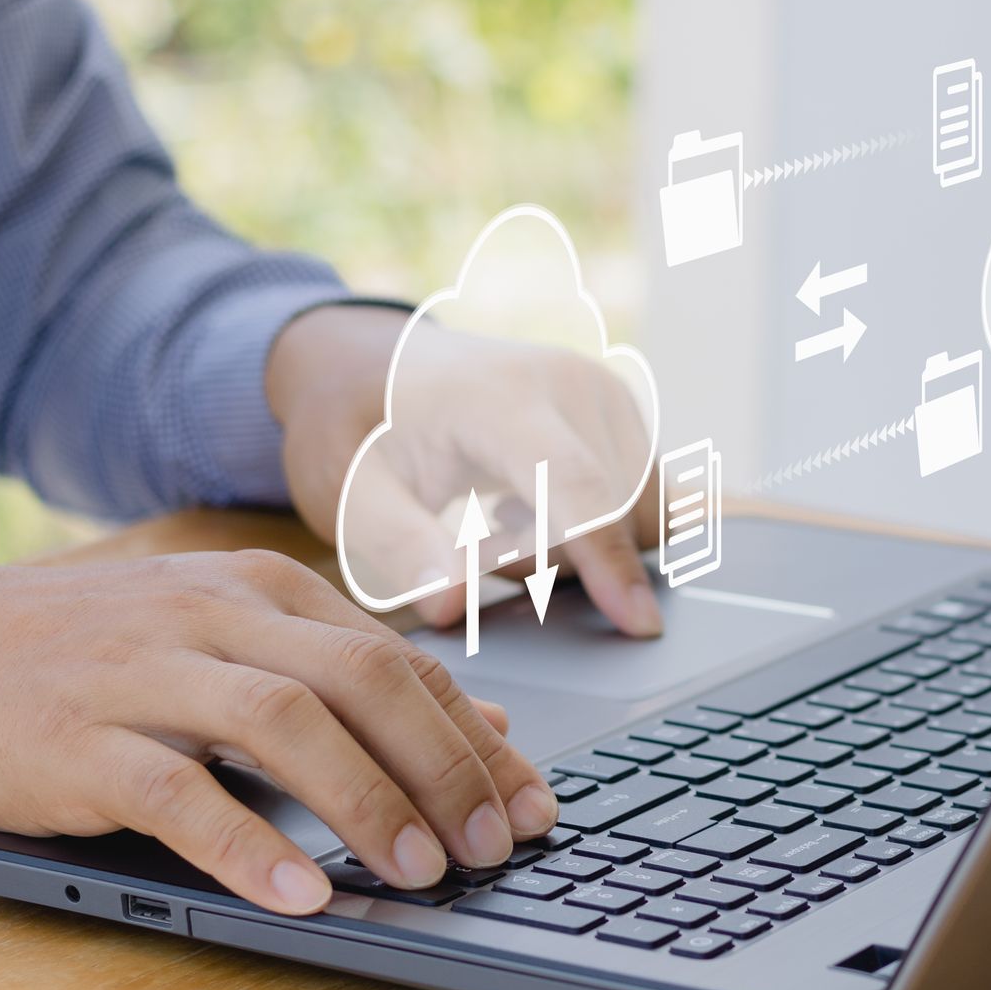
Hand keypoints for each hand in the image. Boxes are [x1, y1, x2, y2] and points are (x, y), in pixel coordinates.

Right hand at [0, 551, 557, 914]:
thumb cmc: (105, 648)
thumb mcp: (236, 638)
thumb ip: (352, 674)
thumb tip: (479, 726)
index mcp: (266, 587)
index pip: (398, 658)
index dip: (474, 736)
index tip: (527, 802)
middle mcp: (217, 615)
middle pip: (362, 679)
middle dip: (443, 766)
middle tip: (492, 843)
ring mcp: (147, 672)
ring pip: (284, 724)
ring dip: (366, 803)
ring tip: (422, 871)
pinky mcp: (81, 739)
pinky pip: (177, 791)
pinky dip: (246, 845)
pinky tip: (299, 892)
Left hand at [269, 304, 661, 636]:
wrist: (369, 363)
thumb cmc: (352, 428)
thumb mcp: (347, 494)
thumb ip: (401, 548)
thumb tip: (453, 607)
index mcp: (498, 395)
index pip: (576, 484)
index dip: (608, 558)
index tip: (640, 625)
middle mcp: (570, 383)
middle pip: (614, 511)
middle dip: (557, 561)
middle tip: (475, 551)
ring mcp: (603, 393)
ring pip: (640, 511)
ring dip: (580, 548)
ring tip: (496, 528)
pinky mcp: (620, 412)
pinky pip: (643, 498)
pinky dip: (599, 528)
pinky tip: (530, 512)